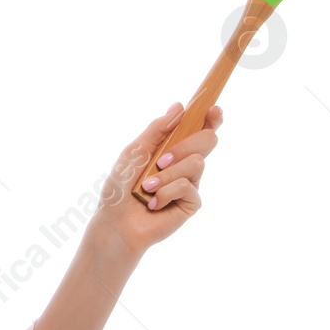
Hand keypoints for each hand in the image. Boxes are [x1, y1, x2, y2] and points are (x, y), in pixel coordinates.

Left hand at [93, 102, 223, 256]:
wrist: (116, 223)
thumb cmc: (120, 188)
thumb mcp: (134, 152)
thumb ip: (156, 130)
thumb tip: (180, 106)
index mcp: (172, 149)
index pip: (199, 129)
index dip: (211, 118)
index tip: (213, 109)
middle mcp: (185, 164)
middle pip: (207, 140)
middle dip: (185, 146)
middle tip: (161, 161)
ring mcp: (190, 183)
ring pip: (197, 163)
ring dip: (167, 175)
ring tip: (147, 187)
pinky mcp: (192, 203)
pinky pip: (187, 186)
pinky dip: (165, 193)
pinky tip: (153, 204)